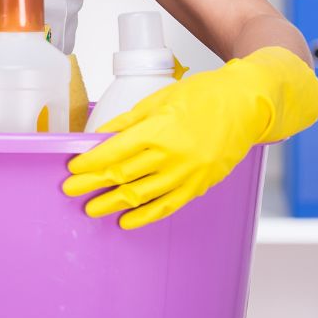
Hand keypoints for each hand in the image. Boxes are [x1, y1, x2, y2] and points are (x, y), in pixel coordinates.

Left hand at [63, 46, 317, 228]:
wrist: (247, 105)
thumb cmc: (204, 96)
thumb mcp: (158, 100)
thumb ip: (127, 122)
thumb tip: (99, 137)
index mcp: (159, 131)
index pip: (114, 153)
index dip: (90, 163)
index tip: (73, 168)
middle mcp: (173, 156)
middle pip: (123, 176)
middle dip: (92, 185)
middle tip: (70, 191)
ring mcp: (188, 174)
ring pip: (142, 195)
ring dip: (113, 204)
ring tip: (92, 209)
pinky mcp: (200, 185)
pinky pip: (168, 205)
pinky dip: (146, 215)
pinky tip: (127, 220)